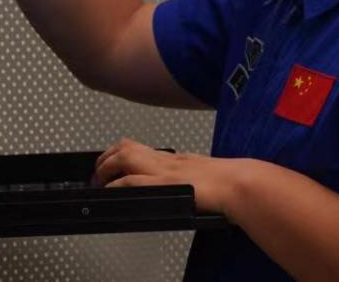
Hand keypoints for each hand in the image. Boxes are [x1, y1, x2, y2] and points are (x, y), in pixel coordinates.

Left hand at [93, 138, 244, 215]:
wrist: (238, 184)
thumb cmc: (229, 180)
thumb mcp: (204, 172)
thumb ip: (190, 174)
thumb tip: (187, 182)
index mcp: (175, 158)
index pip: (140, 148)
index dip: (121, 153)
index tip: (112, 163)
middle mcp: (166, 160)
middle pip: (127, 147)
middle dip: (108, 157)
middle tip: (99, 172)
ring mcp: (164, 171)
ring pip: (125, 157)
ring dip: (107, 168)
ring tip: (99, 180)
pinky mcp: (165, 185)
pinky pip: (133, 181)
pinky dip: (118, 184)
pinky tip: (110, 190)